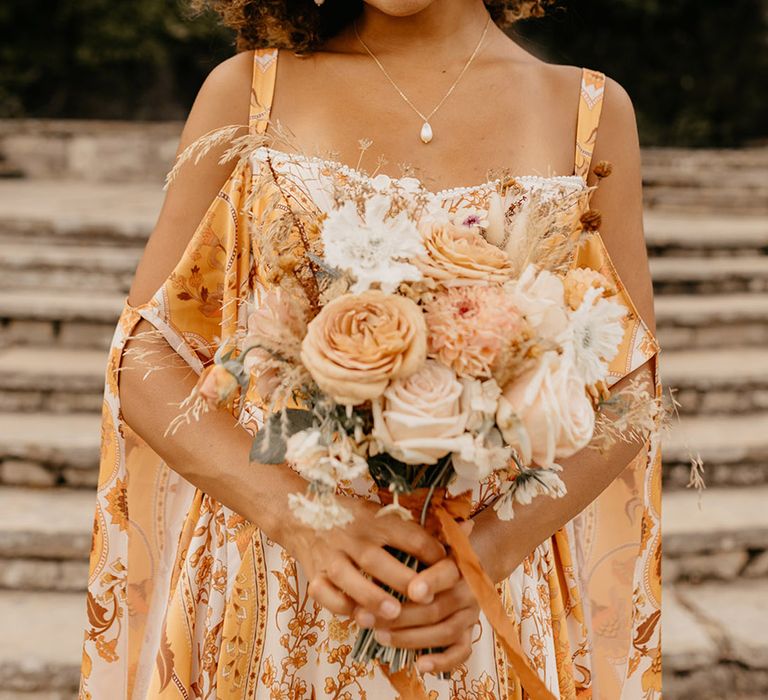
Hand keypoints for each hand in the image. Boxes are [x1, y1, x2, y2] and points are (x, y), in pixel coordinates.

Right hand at [282, 495, 445, 622]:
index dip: (429, 551)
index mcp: (375, 521)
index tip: (448, 568)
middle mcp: (352, 538)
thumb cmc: (351, 518)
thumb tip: (464, 526)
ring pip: (350, 579)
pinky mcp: (314, 575)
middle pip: (377, 559)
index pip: (406, 534)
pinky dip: (340, 606)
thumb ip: (414, 527)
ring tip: (393, 613)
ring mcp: (331, 558)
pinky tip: (359, 616)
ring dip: (372, 597)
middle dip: (401, 578)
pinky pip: (324, 595)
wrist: (299, 514)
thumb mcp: (379, 513)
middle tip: (425, 597)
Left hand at [354, 522, 480, 674]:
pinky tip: (419, 665)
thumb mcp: (430, 538)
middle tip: (368, 617)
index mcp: (460, 564)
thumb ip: (425, 534)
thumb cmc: (437, 549)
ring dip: (410, 638)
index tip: (411, 590)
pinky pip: (460, 653)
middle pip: (438, 608)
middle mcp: (468, 591)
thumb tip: (427, 520)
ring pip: (444, 632)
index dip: (431, 582)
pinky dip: (442, 662)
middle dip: (401, 616)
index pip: (448, 573)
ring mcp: (469, 614)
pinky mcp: (468, 633)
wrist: (470, 564)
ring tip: (380, 636)